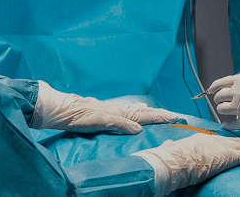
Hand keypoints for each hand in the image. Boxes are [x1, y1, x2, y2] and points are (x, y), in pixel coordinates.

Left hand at [32, 81, 179, 133]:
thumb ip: (120, 124)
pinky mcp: (106, 111)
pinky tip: (134, 110)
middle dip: (159, 114)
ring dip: (149, 112)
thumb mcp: (101, 122)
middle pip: (144, 111)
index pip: (145, 115)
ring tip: (159, 112)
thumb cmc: (81, 117)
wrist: (64, 109)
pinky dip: (137, 111)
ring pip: (136, 110)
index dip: (160, 117)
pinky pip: (127, 111)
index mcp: (121, 112)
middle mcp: (119, 109)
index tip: (175, 117)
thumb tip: (139, 129)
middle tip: (173, 115)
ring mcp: (113, 109)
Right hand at [132, 133, 239, 195]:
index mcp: (205, 140)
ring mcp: (225, 148)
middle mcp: (218, 141)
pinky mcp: (229, 156)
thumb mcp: (173, 151)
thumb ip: (174, 148)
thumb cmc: (170, 159)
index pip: (227, 141)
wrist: (172, 160)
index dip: (239, 142)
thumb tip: (168, 146)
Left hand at [211, 73, 239, 130]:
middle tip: (224, 103)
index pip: (221, 83)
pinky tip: (228, 123)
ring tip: (231, 112)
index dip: (213, 88)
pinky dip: (227, 124)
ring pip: (222, 110)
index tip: (211, 92)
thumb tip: (226, 88)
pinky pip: (229, 124)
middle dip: (220, 100)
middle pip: (219, 97)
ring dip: (224, 111)